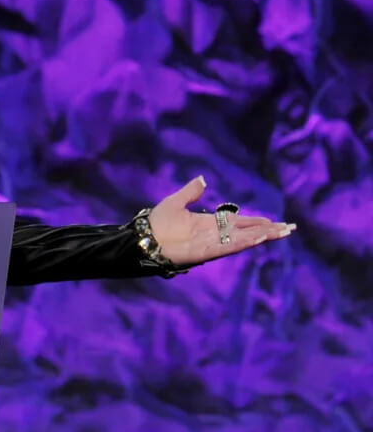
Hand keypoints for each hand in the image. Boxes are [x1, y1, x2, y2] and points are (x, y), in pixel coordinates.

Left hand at [147, 176, 295, 265]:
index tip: (274, 222)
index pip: (239, 223)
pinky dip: (244, 242)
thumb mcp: (176, 202)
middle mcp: (215, 234)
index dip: (257, 222)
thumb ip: (191, 192)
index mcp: (210, 223)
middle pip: (247, 232)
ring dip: (262, 236)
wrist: (143, 238)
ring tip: (281, 233)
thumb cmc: (156, 222)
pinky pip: (229, 247)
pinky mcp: (207, 251)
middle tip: (289, 229)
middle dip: (267, 230)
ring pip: (243, 240)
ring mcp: (213, 243)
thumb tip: (202, 179)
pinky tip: (259, 238)